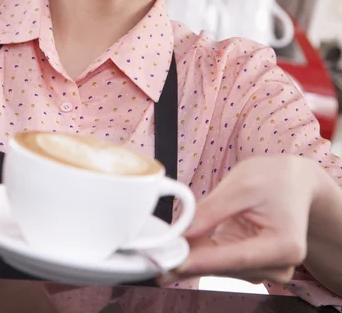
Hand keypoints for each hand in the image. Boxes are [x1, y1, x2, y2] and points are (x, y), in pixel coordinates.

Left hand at [160, 155, 321, 285]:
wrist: (293, 183)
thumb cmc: (274, 178)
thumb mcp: (242, 184)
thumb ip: (213, 209)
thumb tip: (185, 231)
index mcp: (284, 245)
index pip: (236, 257)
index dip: (202, 261)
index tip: (172, 263)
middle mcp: (279, 265)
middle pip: (225, 266)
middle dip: (189, 259)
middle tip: (153, 257)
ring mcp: (267, 268)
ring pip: (220, 266)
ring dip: (192, 257)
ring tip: (162, 249)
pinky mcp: (252, 264)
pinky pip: (221, 261)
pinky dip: (200, 253)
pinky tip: (179, 248)